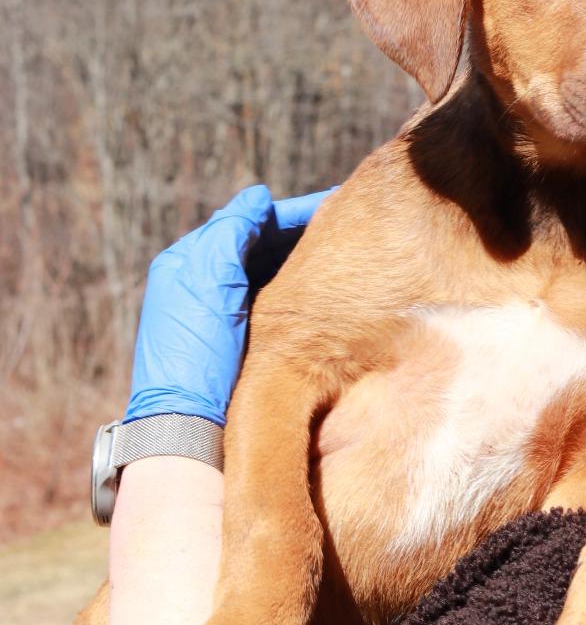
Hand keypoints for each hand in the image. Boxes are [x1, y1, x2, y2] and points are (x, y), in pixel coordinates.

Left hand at [124, 185, 332, 425]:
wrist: (190, 426)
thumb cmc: (195, 352)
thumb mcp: (208, 278)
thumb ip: (231, 232)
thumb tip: (259, 198)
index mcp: (193, 262)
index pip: (253, 222)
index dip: (296, 212)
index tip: (340, 201)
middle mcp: (210, 283)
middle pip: (269, 245)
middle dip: (309, 234)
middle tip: (356, 224)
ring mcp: (231, 314)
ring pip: (279, 271)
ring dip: (312, 260)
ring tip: (354, 252)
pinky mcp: (249, 341)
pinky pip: (283, 300)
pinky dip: (308, 289)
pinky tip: (337, 290)